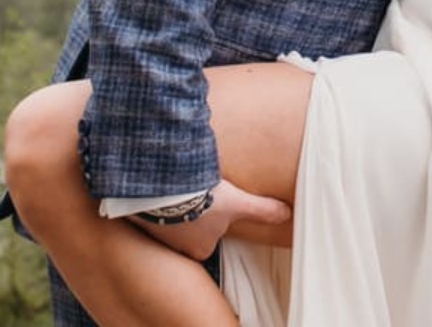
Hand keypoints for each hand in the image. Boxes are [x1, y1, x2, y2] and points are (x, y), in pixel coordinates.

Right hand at [131, 179, 290, 261]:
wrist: (166, 188)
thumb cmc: (203, 200)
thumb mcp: (238, 203)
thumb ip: (262, 210)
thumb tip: (287, 215)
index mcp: (200, 248)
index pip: (212, 235)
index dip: (217, 216)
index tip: (216, 201)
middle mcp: (177, 246)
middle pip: (194, 227)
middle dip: (197, 210)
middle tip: (202, 191)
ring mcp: (158, 231)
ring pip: (175, 216)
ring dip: (180, 202)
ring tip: (187, 185)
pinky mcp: (144, 215)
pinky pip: (158, 206)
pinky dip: (163, 196)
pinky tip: (169, 182)